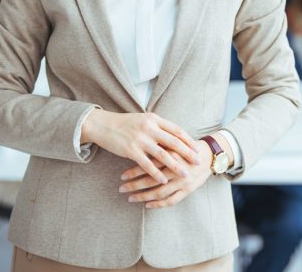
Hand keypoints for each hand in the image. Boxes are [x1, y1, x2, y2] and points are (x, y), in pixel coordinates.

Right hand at [81, 110, 200, 183]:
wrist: (103, 125)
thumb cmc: (125, 124)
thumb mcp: (144, 120)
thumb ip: (158, 126)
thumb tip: (174, 135)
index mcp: (154, 119)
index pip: (176, 130)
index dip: (188, 140)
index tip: (197, 148)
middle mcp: (149, 128)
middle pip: (174, 142)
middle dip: (188, 153)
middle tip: (198, 162)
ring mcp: (140, 139)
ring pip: (163, 155)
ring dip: (175, 166)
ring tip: (185, 174)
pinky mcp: (131, 150)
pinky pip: (147, 164)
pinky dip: (157, 174)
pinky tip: (164, 181)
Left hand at [117, 139, 214, 208]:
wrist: (210, 155)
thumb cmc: (188, 148)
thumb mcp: (174, 143)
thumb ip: (160, 146)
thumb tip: (138, 148)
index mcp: (172, 155)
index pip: (149, 165)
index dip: (134, 171)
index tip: (122, 176)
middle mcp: (177, 169)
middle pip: (152, 179)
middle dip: (134, 185)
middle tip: (121, 188)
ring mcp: (183, 181)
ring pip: (160, 191)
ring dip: (143, 196)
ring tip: (130, 198)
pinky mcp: (189, 190)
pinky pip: (172, 200)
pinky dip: (159, 204)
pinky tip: (147, 205)